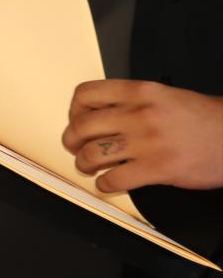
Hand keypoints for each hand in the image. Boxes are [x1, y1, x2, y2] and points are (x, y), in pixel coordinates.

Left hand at [63, 80, 222, 192]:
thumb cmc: (205, 119)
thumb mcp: (166, 96)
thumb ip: (132, 102)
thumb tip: (100, 114)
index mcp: (141, 92)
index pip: (86, 94)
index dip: (74, 110)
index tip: (77, 120)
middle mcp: (141, 114)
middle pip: (82, 126)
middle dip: (72, 141)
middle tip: (75, 147)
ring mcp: (148, 142)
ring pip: (92, 154)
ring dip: (84, 164)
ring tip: (89, 167)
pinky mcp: (157, 169)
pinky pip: (114, 180)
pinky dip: (104, 185)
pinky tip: (109, 183)